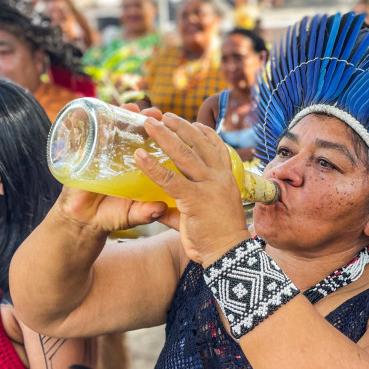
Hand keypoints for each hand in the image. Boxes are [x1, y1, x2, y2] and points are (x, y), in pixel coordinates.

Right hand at [53, 105, 168, 235]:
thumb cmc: (113, 215)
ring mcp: (101, 153)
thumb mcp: (133, 214)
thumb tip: (161, 208)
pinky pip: (84, 134)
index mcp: (137, 166)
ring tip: (130, 108)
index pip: (152, 145)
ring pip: (111, 127)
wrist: (84, 222)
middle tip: (154, 113)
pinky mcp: (82, 155)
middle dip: (144, 119)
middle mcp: (121, 155)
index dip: (163, 135)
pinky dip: (88, 122)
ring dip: (120, 114)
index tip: (172, 127)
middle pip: (134, 130)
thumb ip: (146, 212)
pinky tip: (93, 114)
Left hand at [135, 113, 249, 264]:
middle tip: (162, 115)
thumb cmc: (217, 235)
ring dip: (164, 136)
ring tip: (149, 123)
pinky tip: (139, 156)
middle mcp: (219, 176)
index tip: (190, 122)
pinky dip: (152, 167)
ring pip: (184, 155)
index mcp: (226, 176)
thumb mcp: (204, 212)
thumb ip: (180, 205)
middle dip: (180, 126)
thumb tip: (157, 205)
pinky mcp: (195, 200)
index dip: (202, 131)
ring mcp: (209, 186)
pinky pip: (170, 179)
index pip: (215, 146)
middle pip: (199, 142)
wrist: (229, 254)